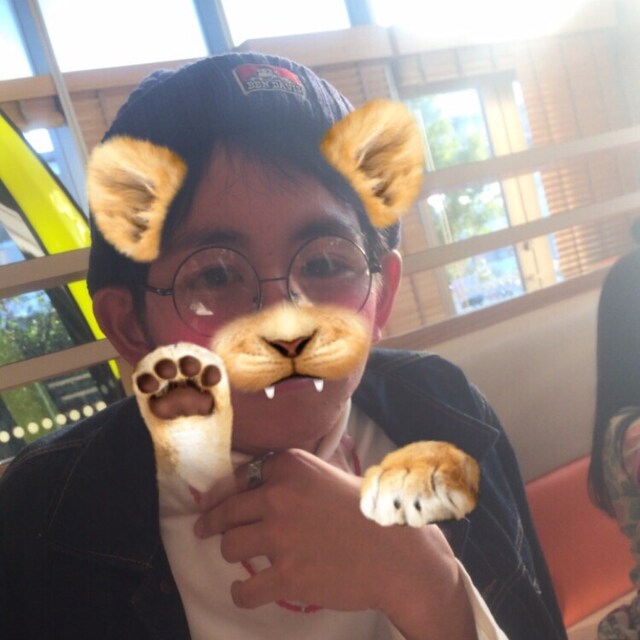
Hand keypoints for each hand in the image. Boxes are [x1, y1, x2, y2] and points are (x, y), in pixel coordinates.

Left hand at [193, 448, 475, 639]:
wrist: (398, 553)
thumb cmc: (368, 512)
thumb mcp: (330, 476)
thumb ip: (295, 477)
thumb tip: (264, 482)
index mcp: (289, 466)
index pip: (239, 477)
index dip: (224, 492)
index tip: (213, 502)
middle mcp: (279, 496)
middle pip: (226, 511)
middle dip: (213, 522)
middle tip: (205, 529)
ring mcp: (280, 537)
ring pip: (229, 546)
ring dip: (231, 553)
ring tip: (239, 558)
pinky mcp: (287, 575)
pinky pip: (244, 589)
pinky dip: (240, 592)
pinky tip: (243, 589)